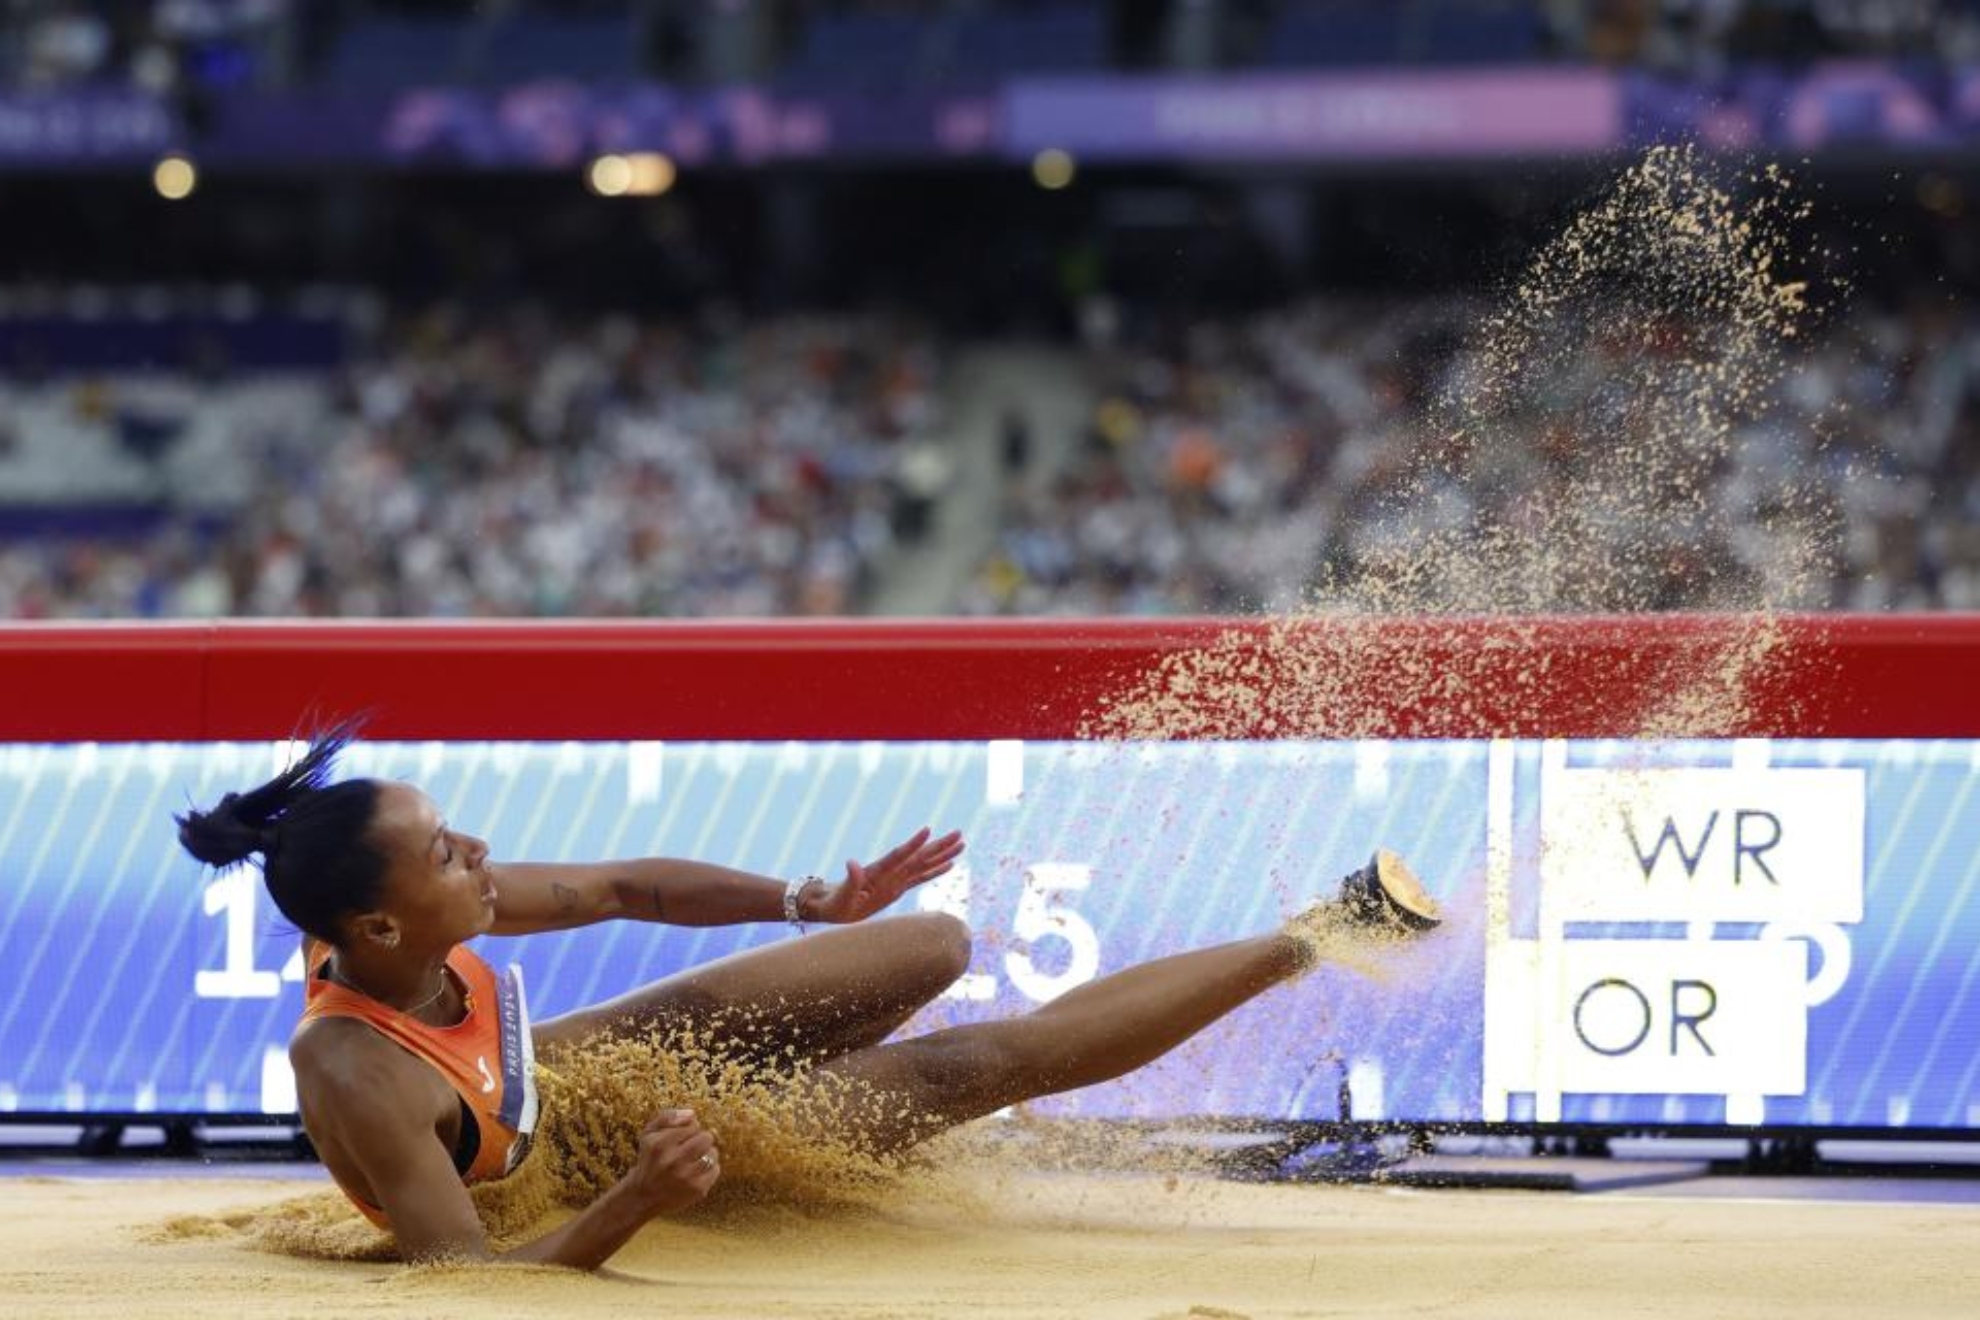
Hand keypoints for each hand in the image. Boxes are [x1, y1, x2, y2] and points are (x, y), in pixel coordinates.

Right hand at [620, 1109, 720, 1217]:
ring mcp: (685, 1177)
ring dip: (706, 1154)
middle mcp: (672, 1161)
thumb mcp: (649, 1134)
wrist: (643, 1196)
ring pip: (713, 1153)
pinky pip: (716, 1169)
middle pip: (706, 1137)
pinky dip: (710, 1168)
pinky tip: (697, 1172)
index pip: (693, 1124)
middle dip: (701, 1140)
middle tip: (690, 1148)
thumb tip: (692, 1114)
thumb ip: (667, 1117)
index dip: (689, 1129)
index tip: (681, 1138)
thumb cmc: (650, 1159)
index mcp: (659, 1144)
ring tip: (694, 1160)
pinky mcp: (697, 1190)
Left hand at [810, 827, 964, 924]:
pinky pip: (921, 878)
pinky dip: (935, 870)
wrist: (831, 905)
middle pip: (918, 856)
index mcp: (878, 872)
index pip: (899, 856)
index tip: (928, 830)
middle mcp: (890, 872)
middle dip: (939, 845)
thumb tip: (851, 862)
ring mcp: (896, 879)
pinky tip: (949, 864)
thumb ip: (850, 880)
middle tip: (959, 833)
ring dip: (942, 854)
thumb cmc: (834, 903)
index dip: (913, 844)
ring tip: (961, 843)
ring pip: (924, 864)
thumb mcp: (841, 895)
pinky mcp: (898, 888)